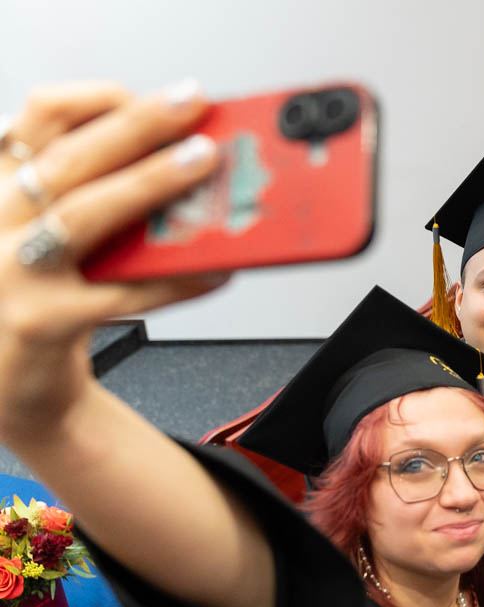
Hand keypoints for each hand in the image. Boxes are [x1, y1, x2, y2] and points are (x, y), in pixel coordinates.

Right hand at [0, 80, 224, 443]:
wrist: (10, 385)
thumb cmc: (38, 295)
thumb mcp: (46, 232)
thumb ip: (89, 195)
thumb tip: (180, 160)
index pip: (36, 118)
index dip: (97, 99)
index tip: (155, 97)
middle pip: (67, 159)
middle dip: (136, 125)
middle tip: (193, 106)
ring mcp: (13, 273)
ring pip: (85, 215)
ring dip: (150, 183)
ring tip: (203, 163)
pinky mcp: (44, 321)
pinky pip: (123, 293)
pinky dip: (175, 278)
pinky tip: (216, 267)